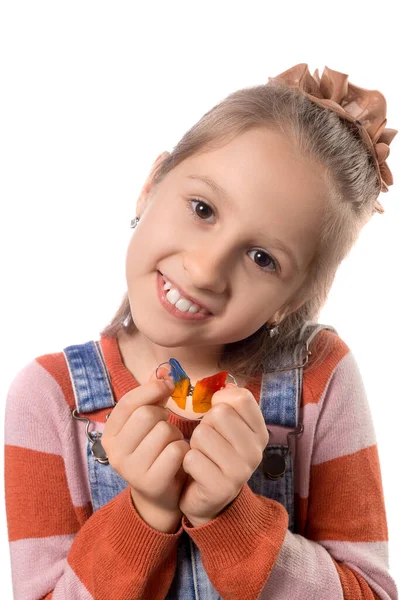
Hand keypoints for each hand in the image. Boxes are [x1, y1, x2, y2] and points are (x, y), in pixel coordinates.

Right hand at [101, 373, 189, 532]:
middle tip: (166, 428)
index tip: (168, 386)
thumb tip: (163, 368)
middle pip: (146, 414)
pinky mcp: (151, 482)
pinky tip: (179, 459)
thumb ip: (152, 395)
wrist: (160, 495)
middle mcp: (114, 452)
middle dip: (164, 417)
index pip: (129, 401)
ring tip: (171, 446)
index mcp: (110, 434)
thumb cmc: (155, 451)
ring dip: (175, 435)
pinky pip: (176, 451)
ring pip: (164, 431)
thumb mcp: (148, 422)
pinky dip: (184, 451)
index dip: (152, 389)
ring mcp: (131, 469)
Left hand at [179, 384, 268, 526]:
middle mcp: (255, 452)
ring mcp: (240, 472)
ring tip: (202, 456)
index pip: (242, 398)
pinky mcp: (220, 488)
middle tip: (208, 442)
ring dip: (195, 444)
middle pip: (219, 414)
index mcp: (260, 433)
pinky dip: (187, 462)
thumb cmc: (216, 454)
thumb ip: (229, 404)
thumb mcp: (228, 428)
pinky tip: (196, 472)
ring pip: (202, 434)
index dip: (221, 399)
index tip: (216, 413)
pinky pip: (191, 458)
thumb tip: (225, 385)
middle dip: (205, 424)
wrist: (209, 499)